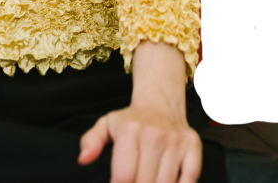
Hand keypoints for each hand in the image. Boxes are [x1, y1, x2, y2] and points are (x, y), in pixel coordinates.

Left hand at [78, 102, 201, 182]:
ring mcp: (176, 141)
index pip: (124, 176)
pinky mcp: (193, 146)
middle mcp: (154, 135)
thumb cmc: (131, 120)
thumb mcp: (106, 125)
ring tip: (147, 182)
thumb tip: (83, 160)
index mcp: (130, 131)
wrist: (160, 103)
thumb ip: (91, 141)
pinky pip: (191, 179)